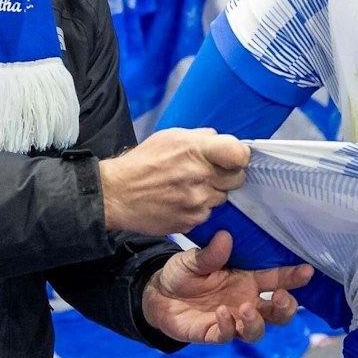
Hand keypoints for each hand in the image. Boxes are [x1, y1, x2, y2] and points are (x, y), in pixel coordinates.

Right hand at [99, 127, 249, 235]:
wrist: (117, 194)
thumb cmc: (142, 163)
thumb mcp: (170, 136)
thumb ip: (200, 137)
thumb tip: (220, 141)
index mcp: (195, 150)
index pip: (239, 154)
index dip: (240, 156)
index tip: (233, 158)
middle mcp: (200, 176)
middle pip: (237, 178)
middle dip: (227, 175)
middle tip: (208, 173)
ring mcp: (197, 201)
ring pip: (222, 197)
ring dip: (212, 192)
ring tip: (188, 187)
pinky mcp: (191, 221)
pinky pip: (208, 213)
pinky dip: (199, 208)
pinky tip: (180, 200)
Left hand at [141, 232, 314, 343]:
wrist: (157, 295)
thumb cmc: (183, 274)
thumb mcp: (194, 259)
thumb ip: (211, 253)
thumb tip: (225, 236)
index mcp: (248, 280)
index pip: (277, 280)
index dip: (294, 277)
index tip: (307, 271)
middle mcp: (246, 301)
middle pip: (278, 313)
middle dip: (286, 308)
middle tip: (281, 298)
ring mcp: (232, 320)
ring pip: (258, 330)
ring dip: (256, 322)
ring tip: (245, 309)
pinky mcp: (214, 333)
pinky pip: (228, 336)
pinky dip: (228, 327)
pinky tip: (221, 313)